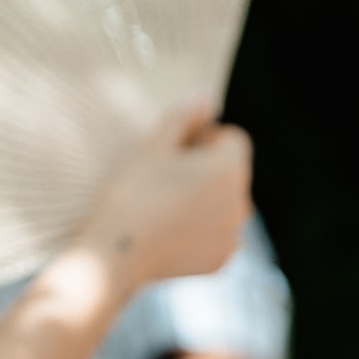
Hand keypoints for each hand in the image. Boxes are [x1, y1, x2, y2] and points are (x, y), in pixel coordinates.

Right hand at [79, 100, 252, 288]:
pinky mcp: (221, 260)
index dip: (203, 137)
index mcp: (230, 170)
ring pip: (223, 203)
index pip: (232, 138)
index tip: (171, 150)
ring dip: (203, 198)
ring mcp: (233, 235)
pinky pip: (216, 233)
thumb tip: (207, 97)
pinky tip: (166, 230)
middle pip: (229, 172)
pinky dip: (198, 229)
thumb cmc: (132, 193)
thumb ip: (183, 116)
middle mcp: (242, 203)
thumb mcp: (152, 146)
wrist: (116, 255)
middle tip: (161, 177)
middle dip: (204, 169)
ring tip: (162, 205)